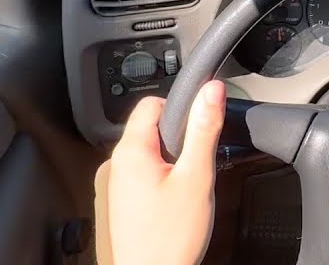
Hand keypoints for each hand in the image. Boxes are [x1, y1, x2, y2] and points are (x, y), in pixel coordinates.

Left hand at [96, 82, 226, 264]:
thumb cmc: (170, 237)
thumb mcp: (196, 176)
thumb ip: (204, 129)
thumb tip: (211, 91)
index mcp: (131, 151)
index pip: (152, 103)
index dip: (181, 110)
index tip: (199, 128)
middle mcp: (117, 163)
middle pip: (152, 128)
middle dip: (179, 140)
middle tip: (196, 166)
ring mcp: (117, 184)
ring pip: (151, 153)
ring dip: (173, 161)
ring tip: (187, 187)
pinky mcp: (123, 201)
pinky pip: (145, 174)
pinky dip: (164, 179)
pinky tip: (176, 201)